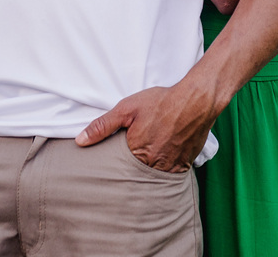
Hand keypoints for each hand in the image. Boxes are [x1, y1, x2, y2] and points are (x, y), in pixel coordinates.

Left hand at [75, 85, 217, 172]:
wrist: (196, 100)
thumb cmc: (161, 102)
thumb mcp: (127, 109)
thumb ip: (102, 126)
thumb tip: (80, 141)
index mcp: (136, 153)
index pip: (118, 169)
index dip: (116, 165)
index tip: (115, 159)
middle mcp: (153, 165)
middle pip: (136, 175)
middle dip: (132, 170)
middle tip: (133, 157)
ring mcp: (171, 167)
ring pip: (154, 177)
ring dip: (148, 171)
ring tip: (147, 158)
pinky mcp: (185, 164)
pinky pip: (171, 175)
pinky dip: (165, 170)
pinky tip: (163, 158)